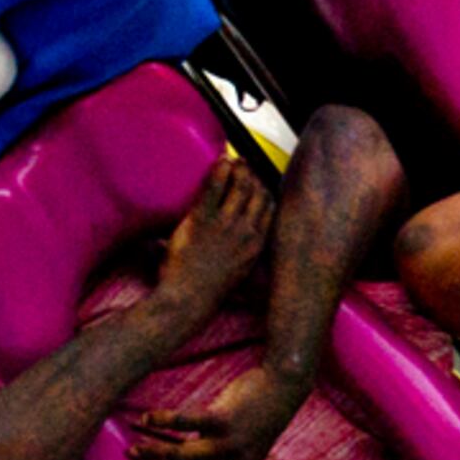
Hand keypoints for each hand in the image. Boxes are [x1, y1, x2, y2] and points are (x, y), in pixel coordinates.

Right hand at [125, 361, 308, 459]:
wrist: (283, 388)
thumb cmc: (257, 420)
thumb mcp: (244, 450)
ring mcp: (228, 443)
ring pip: (181, 455)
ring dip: (153, 452)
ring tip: (132, 450)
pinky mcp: (223, 420)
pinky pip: (186, 422)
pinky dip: (163, 420)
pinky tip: (146, 418)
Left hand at [158, 150, 272, 314]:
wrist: (189, 299)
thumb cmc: (211, 292)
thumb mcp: (240, 273)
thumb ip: (245, 256)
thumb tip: (247, 251)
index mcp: (257, 245)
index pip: (270, 209)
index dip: (266, 191)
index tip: (261, 183)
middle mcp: (246, 231)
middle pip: (258, 193)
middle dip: (254, 175)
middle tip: (246, 166)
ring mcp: (225, 224)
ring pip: (241, 186)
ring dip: (239, 169)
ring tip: (234, 161)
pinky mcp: (202, 219)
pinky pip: (215, 186)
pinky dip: (220, 170)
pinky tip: (221, 161)